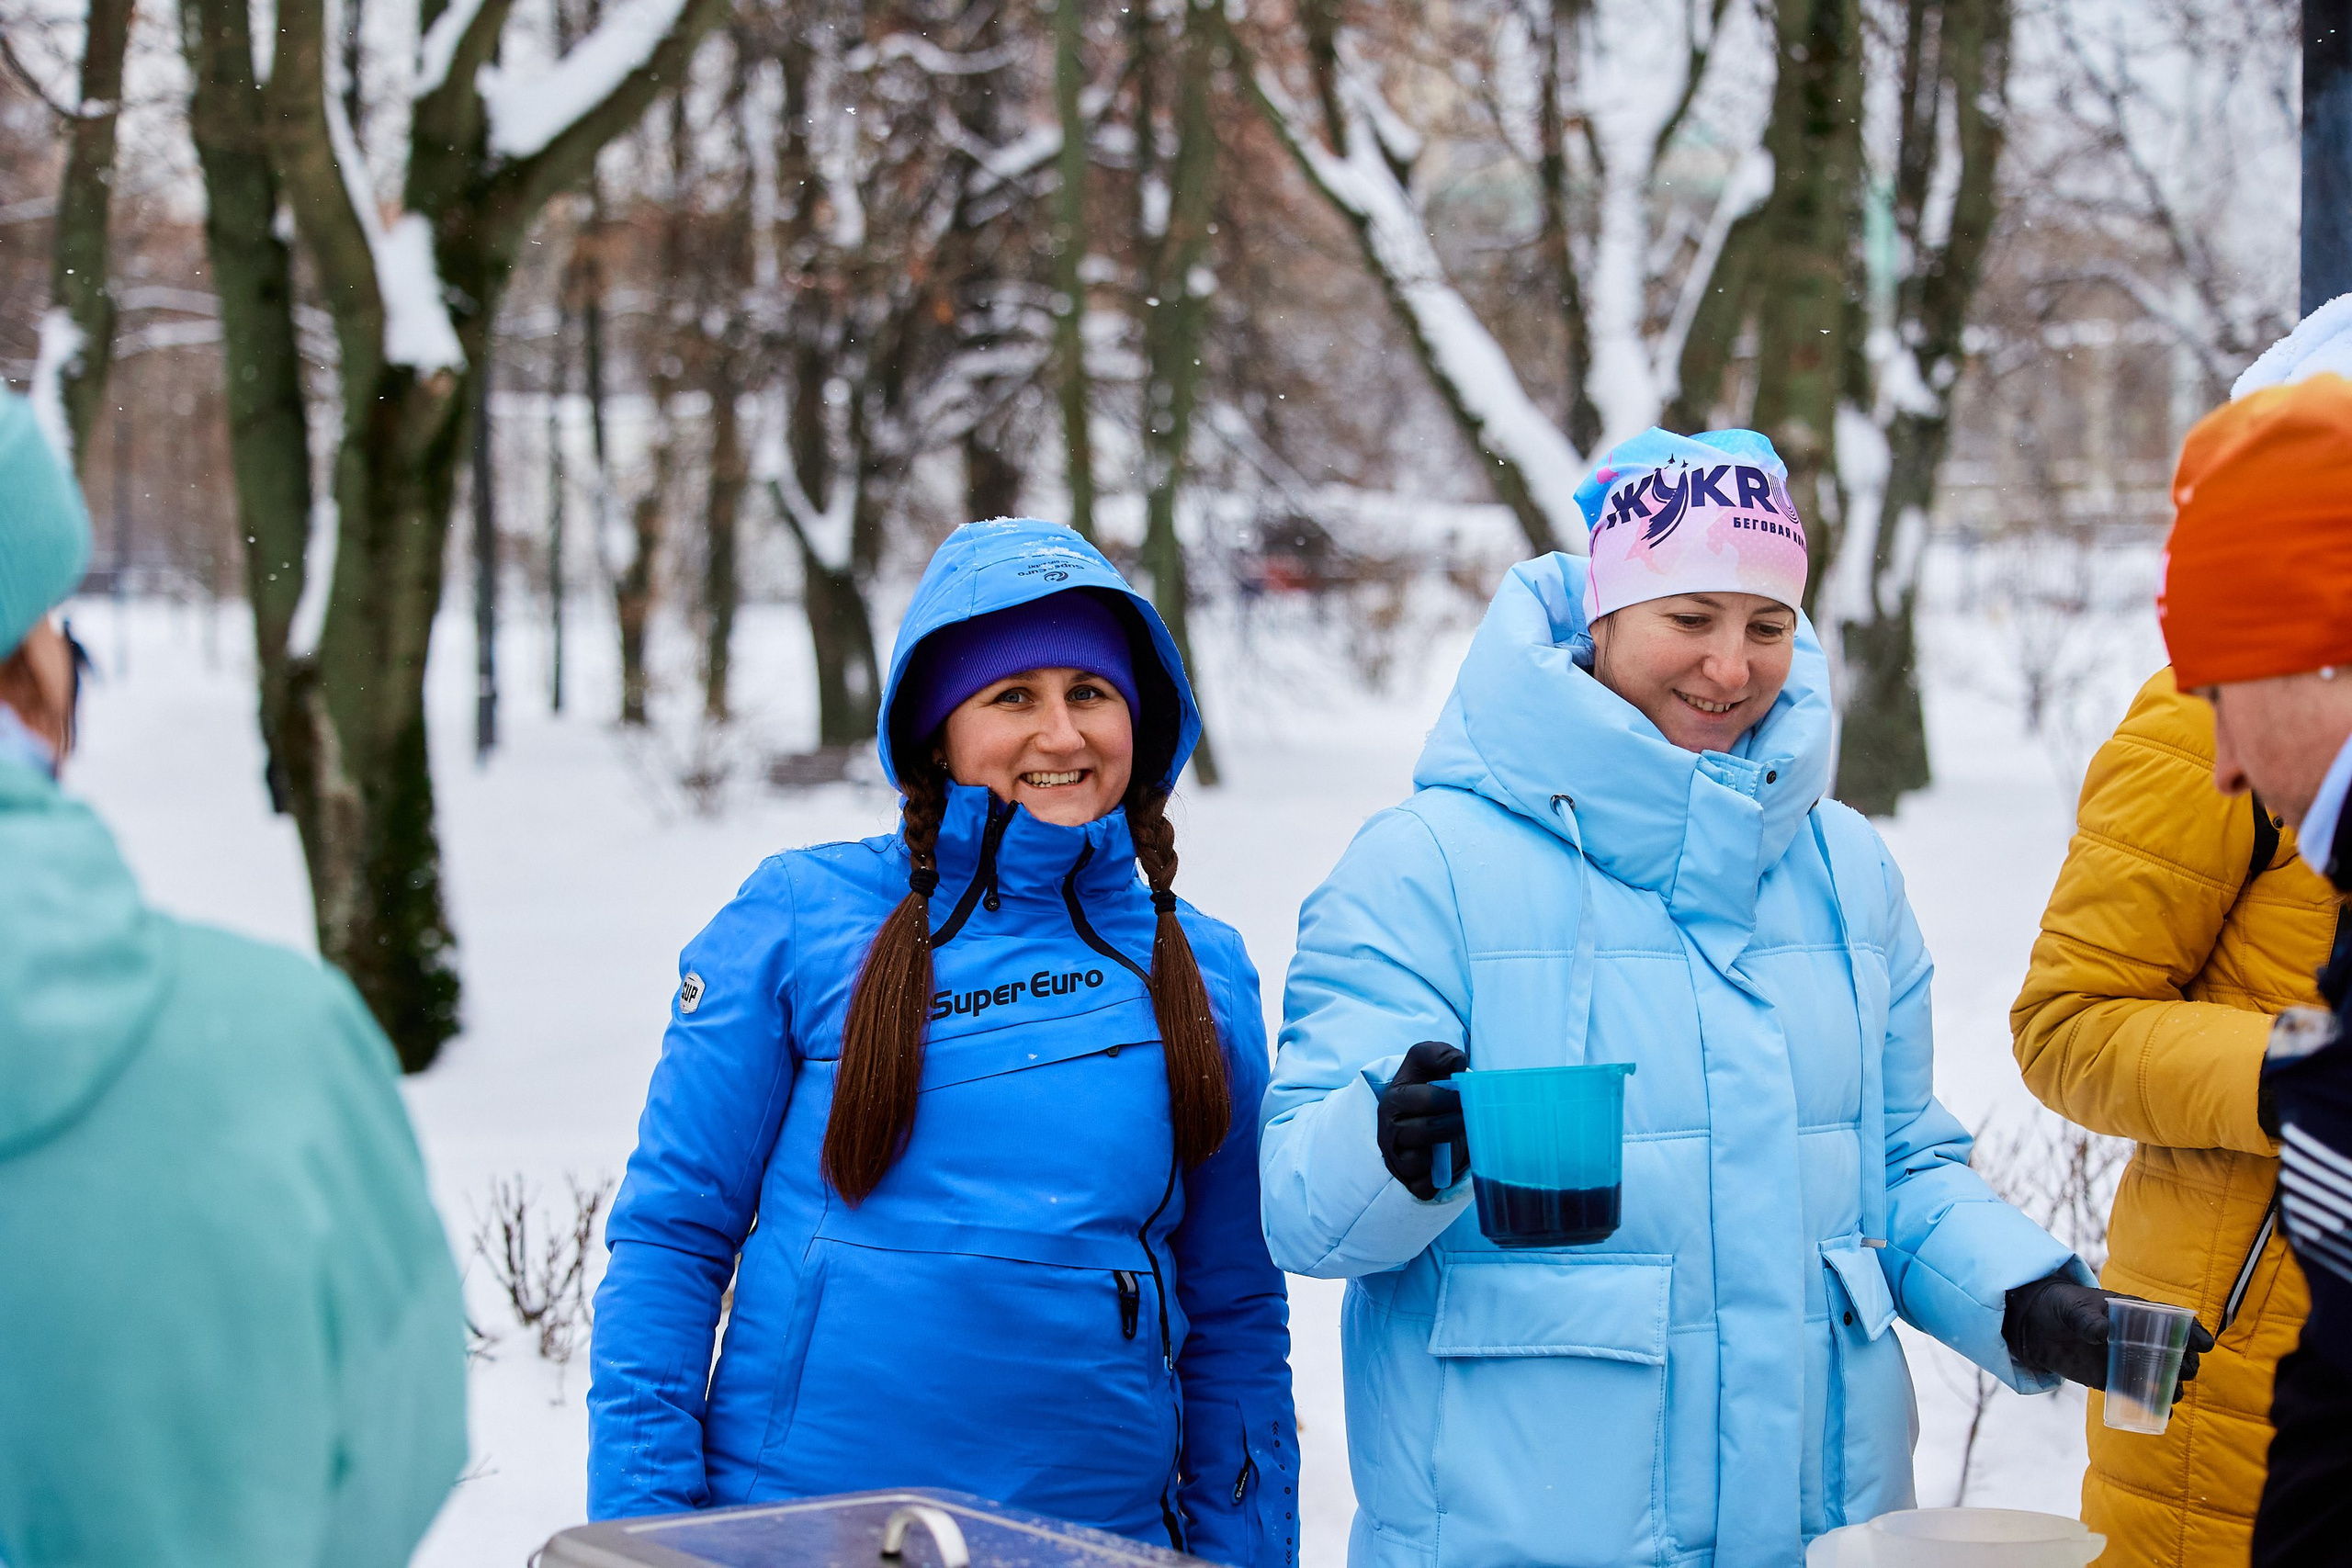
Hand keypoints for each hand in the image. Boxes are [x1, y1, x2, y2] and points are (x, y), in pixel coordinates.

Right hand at [1377, 1042, 1468, 1200]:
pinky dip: (1435, 1180)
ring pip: (1420, 1161)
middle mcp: (1389, 1129)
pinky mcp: (1406, 1180)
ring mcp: (1395, 1157)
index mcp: (1394, 1098)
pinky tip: (1444, 1164)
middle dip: (1455, 1123)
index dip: (1451, 1098)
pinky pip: (1421, 1186)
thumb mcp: (1427, 1064)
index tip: (1466, 1096)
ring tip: (1458, 1138)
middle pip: (1426, 1130)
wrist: (1416, 1119)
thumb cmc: (1425, 1089)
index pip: (1424, 1099)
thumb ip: (1438, 1054)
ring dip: (1445, 1150)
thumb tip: (1456, 1063)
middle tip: (1471, 1118)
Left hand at [2002, 1274, 2213, 1396]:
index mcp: (2135, 1313)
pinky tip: (2162, 1414)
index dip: (2193, 1332)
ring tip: (2173, 1392)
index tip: (2205, 1344)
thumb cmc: (2059, 1306)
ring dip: (2173, 1385)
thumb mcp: (2072, 1307)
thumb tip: (2103, 1332)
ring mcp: (2126, 1360)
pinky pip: (2136, 1394)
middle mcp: (2138, 1338)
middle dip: (2186, 1363)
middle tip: (2186, 1371)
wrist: (2034, 1325)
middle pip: (2174, 1351)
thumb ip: (2086, 1318)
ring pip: (2161, 1375)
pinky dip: (2151, 1404)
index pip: (2173, 1320)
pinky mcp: (2110, 1379)